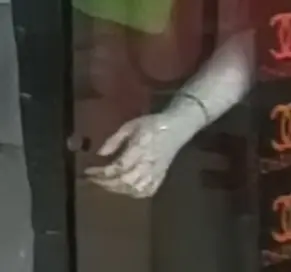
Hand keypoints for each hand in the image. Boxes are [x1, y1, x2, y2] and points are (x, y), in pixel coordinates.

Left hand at [84, 104, 202, 198]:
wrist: (177, 127)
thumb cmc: (152, 124)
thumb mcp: (130, 125)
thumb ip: (114, 140)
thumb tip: (99, 155)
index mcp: (140, 148)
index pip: (118, 167)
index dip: (100, 173)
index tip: (87, 171)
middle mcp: (148, 163)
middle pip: (124, 181)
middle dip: (105, 183)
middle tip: (93, 179)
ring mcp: (156, 172)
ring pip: (134, 189)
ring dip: (117, 189)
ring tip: (106, 183)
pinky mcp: (161, 177)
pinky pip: (146, 191)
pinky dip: (134, 193)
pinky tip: (126, 188)